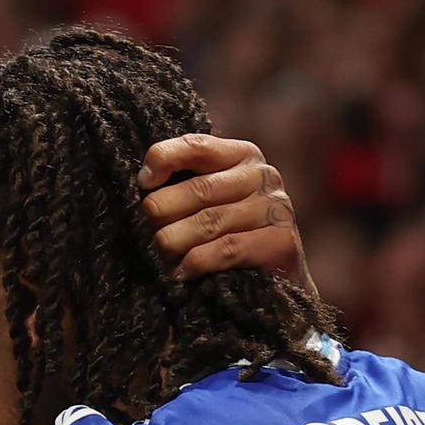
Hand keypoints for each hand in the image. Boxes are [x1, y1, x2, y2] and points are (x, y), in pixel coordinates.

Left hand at [139, 134, 312, 286]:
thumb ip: (184, 183)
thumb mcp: (208, 202)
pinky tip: (183, 272)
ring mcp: (275, 207)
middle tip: (152, 234)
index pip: (197, 146)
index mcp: (242, 156)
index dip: (164, 159)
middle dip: (165, 213)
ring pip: (209, 222)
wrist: (278, 278)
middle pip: (199, 189)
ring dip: (176, 242)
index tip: (143, 183)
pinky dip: (197, 262)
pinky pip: (227, 249)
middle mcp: (263, 174)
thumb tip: (146, 179)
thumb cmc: (231, 236)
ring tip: (164, 257)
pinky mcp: (281, 241)